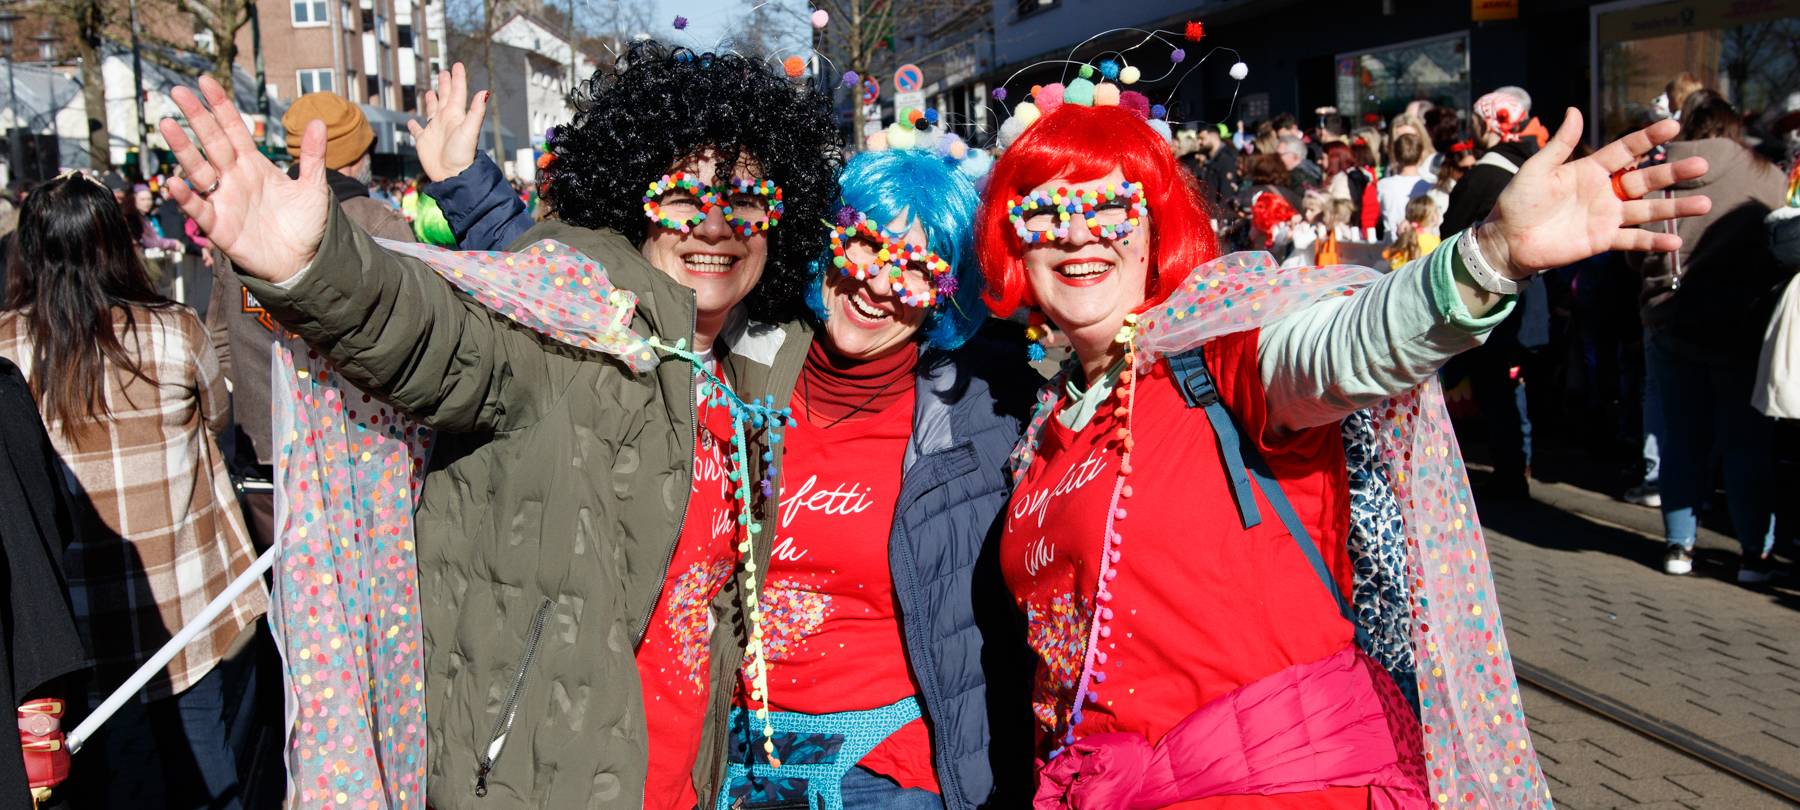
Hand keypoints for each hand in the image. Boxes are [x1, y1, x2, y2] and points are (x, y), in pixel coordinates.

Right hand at [159, 76, 327, 283]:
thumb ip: (312, 156)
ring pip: (198, 169)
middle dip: (196, 117)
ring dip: (182, 149)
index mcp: (254, 165)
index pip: (233, 129)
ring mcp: (225, 200)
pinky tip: (175, 182)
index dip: (220, 106)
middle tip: (177, 92)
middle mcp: (234, 178)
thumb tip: (319, 121)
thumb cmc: (306, 225)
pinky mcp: (219, 227)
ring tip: (167, 125)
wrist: (304, 262)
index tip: (204, 82)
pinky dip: (186, 197)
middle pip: (211, 142)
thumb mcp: (313, 187)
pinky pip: (199, 208)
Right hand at [406, 63, 487, 182]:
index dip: (457, 78)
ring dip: (431, 101)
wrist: (452, 175)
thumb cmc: (462, 154)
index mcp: (456, 116)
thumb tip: (485, 91)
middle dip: (445, 85)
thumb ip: (476, 111)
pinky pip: (417, 130)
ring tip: (431, 92)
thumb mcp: (470, 130)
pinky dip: (414, 125)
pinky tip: (411, 121)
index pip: (457, 92)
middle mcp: (445, 121)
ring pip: (432, 111)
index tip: (457, 65)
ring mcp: (435, 130)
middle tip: (444, 72)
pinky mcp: (424, 141)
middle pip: (445, 98)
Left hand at [1479, 108, 1711, 277]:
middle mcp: (1604, 191)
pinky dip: (1653, 242)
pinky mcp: (1602, 240)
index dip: (1647, 138)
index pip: (1625, 150)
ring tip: (1705, 203)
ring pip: (1648, 210)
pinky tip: (1676, 243)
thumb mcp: (1537, 169)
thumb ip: (1560, 144)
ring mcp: (1606, 216)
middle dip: (1673, 172)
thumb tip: (1575, 110)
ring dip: (1675, 208)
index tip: (1673, 125)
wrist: (1506, 239)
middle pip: (1645, 180)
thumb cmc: (1518, 201)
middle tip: (1702, 164)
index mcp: (1590, 169)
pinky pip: (1632, 240)